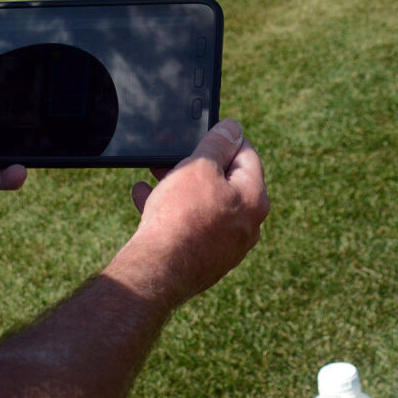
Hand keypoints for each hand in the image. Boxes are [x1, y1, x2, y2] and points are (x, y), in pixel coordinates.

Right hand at [116, 120, 267, 307]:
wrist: (159, 269)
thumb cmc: (182, 215)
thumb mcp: (199, 167)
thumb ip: (217, 143)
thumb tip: (234, 128)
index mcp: (254, 198)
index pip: (247, 156)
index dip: (225, 139)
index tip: (205, 133)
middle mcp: (248, 224)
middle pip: (225, 182)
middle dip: (196, 164)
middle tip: (174, 153)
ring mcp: (227, 245)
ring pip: (204, 204)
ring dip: (179, 185)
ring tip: (154, 173)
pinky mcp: (206, 258)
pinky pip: (191, 225)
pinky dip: (172, 210)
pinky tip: (143, 197)